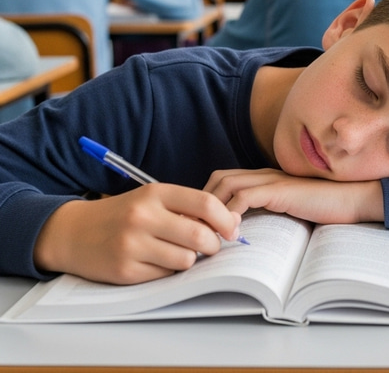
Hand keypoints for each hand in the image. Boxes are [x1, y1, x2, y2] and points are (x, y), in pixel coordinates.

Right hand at [33, 184, 241, 284]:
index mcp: (155, 193)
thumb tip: (230, 222)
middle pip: (199, 236)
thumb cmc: (123, 214)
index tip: (232, 228)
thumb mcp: (152, 199)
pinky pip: (165, 276)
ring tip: (180, 252)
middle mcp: (143, 217)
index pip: (205, 204)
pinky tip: (158, 261)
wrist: (74, 232)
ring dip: (191, 260)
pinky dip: (169, 271)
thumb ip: (187, 207)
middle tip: (212, 246)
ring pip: (186, 260)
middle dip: (214, 244)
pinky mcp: (125, 271)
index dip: (225, 219)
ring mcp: (132, 245)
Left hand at [204, 168, 384, 224]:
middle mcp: (265, 174)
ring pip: (226, 185)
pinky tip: (231, 235)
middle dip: (203, 203)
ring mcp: (272, 180)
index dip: (209, 199)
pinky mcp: (279, 190)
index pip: (225, 179)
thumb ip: (272, 212)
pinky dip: (231, 215)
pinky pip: (243, 198)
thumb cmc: (326, 208)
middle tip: (199, 230)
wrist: (352, 200)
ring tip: (209, 236)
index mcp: (266, 177)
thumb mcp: (291, 209)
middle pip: (219, 178)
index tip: (202, 224)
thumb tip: (248, 234)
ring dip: (212, 210)